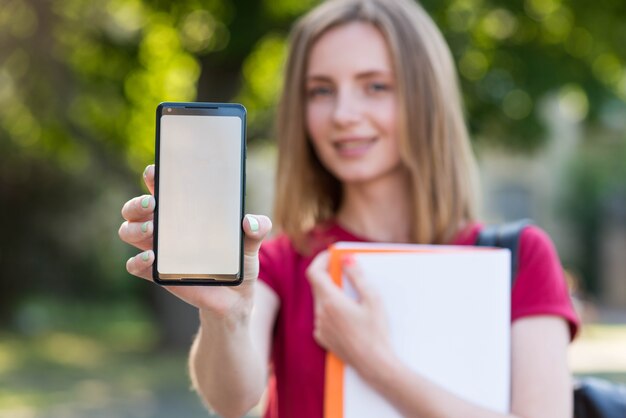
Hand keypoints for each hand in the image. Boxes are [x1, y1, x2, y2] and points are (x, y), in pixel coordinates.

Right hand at [118, 165, 271, 317]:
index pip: (163, 187)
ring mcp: (158, 249)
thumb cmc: (238, 260)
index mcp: (184, 211)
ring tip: (150, 230)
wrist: (236, 297)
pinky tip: (151, 257)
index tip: (156, 171)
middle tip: (152, 203)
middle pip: (136, 208)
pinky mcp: (158, 274)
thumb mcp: (251, 242)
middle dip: (137, 203)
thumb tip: (250, 222)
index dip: (155, 176)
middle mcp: (165, 227)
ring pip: (129, 231)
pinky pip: (135, 266)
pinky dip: (138, 261)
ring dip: (134, 228)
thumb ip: (258, 228)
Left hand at [306, 252, 392, 379]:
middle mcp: (320, 313)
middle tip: (347, 272)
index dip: (321, 260)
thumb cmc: (377, 332)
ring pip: (320, 301)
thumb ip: (357, 276)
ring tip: (353, 298)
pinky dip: (332, 310)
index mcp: (330, 302)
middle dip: (330, 276)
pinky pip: (322, 316)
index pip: (314, 272)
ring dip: (332, 294)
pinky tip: (349, 317)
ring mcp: (320, 327)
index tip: (332, 256)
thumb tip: (346, 259)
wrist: (375, 365)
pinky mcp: (322, 338)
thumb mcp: (373, 299)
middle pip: (318, 286)